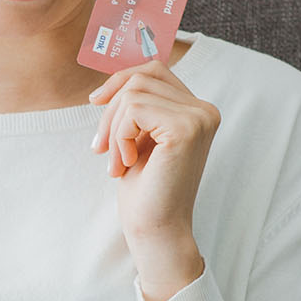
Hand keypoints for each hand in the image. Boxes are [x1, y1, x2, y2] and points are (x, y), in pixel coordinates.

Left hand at [89, 59, 220, 300]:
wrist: (155, 229)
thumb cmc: (145, 190)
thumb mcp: (138, 138)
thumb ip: (138, 106)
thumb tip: (114, 78)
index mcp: (197, 110)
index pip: (154, 70)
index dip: (120, 80)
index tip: (96, 102)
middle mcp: (205, 110)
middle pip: (141, 77)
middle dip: (111, 110)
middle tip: (100, 148)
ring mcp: (199, 118)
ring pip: (133, 93)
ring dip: (113, 129)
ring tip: (116, 162)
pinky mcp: (186, 128)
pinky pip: (134, 108)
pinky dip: (119, 135)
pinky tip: (125, 163)